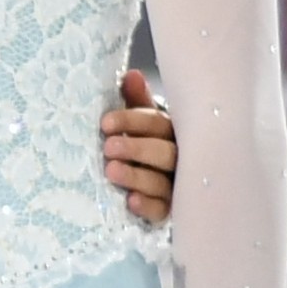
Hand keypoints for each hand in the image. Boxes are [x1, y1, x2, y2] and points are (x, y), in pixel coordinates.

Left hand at [103, 70, 180, 225]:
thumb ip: (136, 101)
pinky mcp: (170, 211)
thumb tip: (130, 75)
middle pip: (164, 153)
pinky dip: (147, 206)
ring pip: (162, 182)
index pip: (157, 124)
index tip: (105, 123)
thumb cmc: (146, 143)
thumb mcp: (141, 122)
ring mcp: (177, 186)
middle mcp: (181, 158)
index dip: (133, 122)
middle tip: (108, 147)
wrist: (161, 181)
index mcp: (173, 132)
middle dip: (136, 148)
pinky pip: (162, 210)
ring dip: (137, 176)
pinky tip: (130, 201)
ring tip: (111, 170)